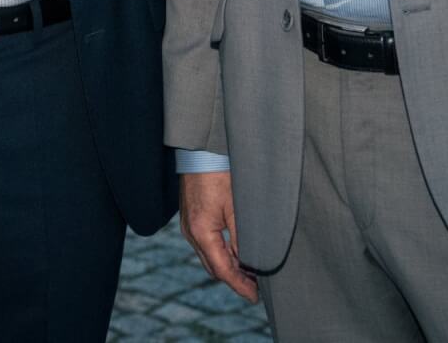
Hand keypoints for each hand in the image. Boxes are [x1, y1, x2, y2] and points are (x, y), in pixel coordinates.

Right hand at [179, 171, 257, 302]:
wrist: (201, 150)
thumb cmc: (220, 174)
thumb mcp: (238, 207)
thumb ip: (243, 238)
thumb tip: (251, 264)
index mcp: (201, 232)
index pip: (222, 270)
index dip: (240, 286)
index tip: (255, 298)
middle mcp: (191, 232)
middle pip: (213, 267)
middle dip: (235, 279)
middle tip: (258, 288)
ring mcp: (189, 225)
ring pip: (210, 256)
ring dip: (229, 266)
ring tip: (252, 272)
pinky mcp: (192, 217)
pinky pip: (206, 244)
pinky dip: (222, 252)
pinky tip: (238, 251)